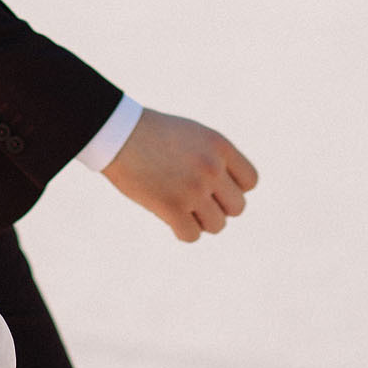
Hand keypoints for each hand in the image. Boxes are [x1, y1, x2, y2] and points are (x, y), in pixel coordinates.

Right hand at [102, 109, 257, 241]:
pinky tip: (169, 218)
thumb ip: (215, 158)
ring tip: (181, 208)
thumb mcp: (192, 135)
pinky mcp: (172, 207)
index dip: (233, 188)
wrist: (117, 132)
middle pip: (237, 207)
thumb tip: (228, 193)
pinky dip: (181, 231)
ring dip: (200, 221)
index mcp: (219, 146)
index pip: (250, 181)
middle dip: (218, 207)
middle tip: (196, 200)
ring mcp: (193, 188)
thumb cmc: (152, 133)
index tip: (214, 186)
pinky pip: (191, 235)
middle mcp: (211, 168)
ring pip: (217, 225)